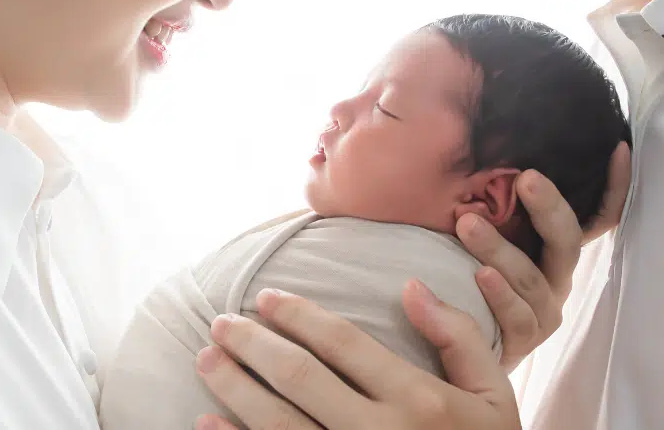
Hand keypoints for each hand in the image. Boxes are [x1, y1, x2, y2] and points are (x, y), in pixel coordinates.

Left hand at [195, 285, 519, 429]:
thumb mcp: (495, 398)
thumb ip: (459, 338)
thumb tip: (411, 286)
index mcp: (417, 401)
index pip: (342, 342)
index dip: (297, 314)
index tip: (266, 296)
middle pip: (298, 377)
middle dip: (252, 344)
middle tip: (220, 323)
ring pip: (277, 423)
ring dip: (234, 388)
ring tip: (206, 359)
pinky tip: (208, 423)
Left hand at [456, 141, 630, 371]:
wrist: (453, 338)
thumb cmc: (464, 270)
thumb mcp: (479, 231)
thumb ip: (486, 203)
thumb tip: (477, 154)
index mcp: (552, 248)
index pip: (595, 217)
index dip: (613, 188)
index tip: (616, 151)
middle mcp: (557, 277)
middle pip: (566, 241)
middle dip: (549, 207)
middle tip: (526, 178)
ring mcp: (543, 310)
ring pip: (531, 278)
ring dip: (498, 247)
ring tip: (467, 223)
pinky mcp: (522, 341)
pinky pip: (518, 317)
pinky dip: (499, 295)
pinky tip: (480, 275)